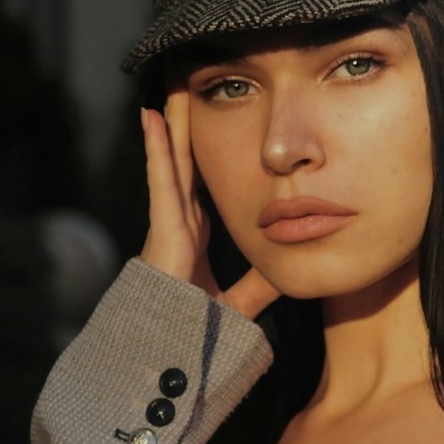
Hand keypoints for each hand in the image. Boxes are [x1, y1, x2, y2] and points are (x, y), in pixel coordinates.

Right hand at [139, 89, 280, 321]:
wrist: (168, 359)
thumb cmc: (193, 335)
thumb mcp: (237, 304)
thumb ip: (259, 287)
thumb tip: (290, 271)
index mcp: (195, 236)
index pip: (203, 184)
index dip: (206, 154)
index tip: (214, 124)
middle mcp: (179, 223)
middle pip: (186, 162)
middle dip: (187, 127)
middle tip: (189, 87)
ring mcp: (168, 224)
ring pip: (171, 161)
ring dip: (171, 122)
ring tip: (172, 84)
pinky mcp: (163, 229)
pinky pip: (161, 179)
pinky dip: (157, 146)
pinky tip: (154, 114)